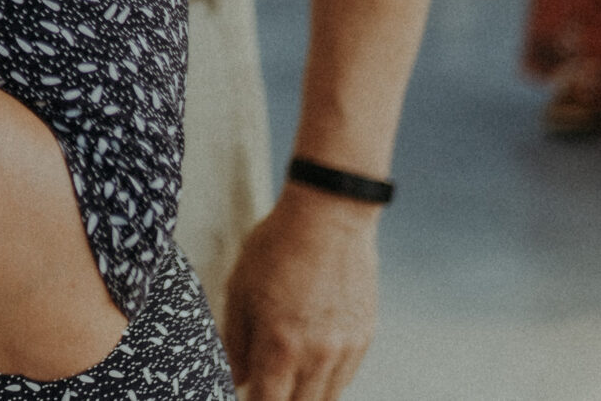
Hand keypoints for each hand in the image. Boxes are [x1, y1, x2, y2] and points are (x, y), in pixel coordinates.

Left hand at [222, 187, 379, 400]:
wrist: (330, 218)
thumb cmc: (275, 248)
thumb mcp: (240, 290)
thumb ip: (236, 341)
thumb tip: (236, 378)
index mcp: (281, 344)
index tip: (245, 397)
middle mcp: (319, 354)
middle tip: (263, 391)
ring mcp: (347, 348)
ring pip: (327, 397)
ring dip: (305, 396)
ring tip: (285, 383)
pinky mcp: (365, 338)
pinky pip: (345, 377)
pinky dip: (326, 380)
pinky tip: (309, 367)